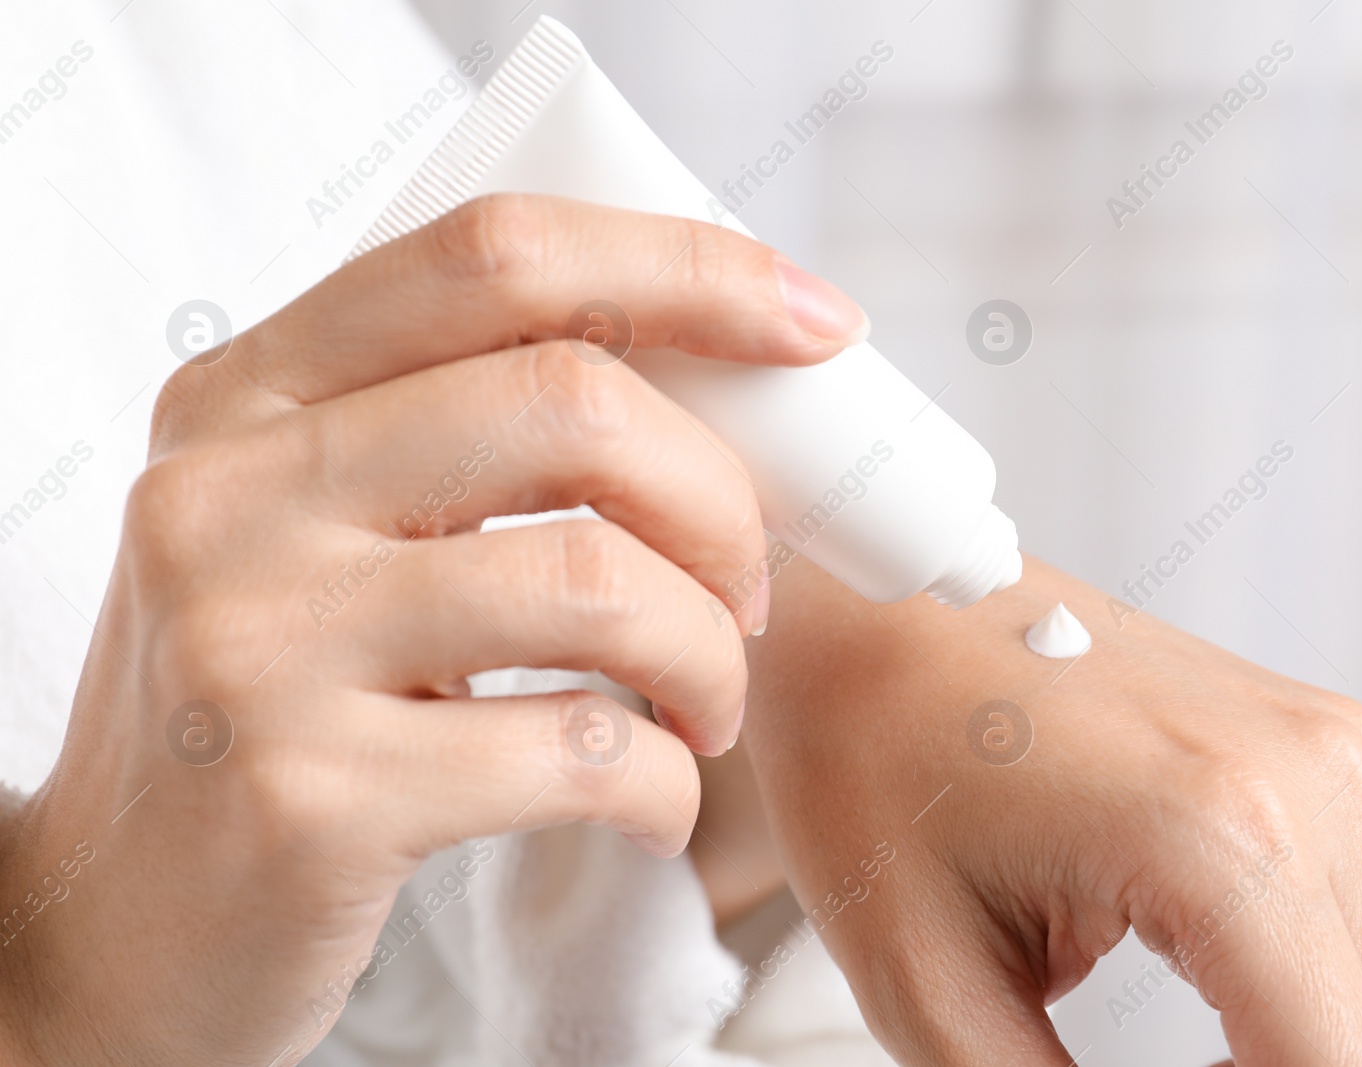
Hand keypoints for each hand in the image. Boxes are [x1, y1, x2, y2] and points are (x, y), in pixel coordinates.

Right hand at [0, 195, 864, 1064]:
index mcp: (248, 394)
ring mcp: (259, 645)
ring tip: (706, 706)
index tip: (816, 323)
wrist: (114, 919)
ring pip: (597, 579)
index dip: (684, 268)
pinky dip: (668, 780)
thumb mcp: (319, 534)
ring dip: (711, 652)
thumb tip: (718, 382)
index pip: (494, 260)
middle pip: (572, 403)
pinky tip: (652, 799)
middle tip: (751, 587)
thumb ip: (457, 438)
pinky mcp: (310, 799)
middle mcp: (233, 495)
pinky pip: (581, 751)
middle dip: (722, 500)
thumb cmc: (274, 704)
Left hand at [742, 555, 1361, 1065]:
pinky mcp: (1316, 743)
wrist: (867, 604)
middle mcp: (1306, 776)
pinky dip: (1299, 990)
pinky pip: (1353, 916)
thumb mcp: (931, 983)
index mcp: (1218, 833)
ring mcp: (1325, 746)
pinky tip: (1221, 1019)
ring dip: (1298, 1050)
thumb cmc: (864, 747)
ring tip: (1186, 1061)